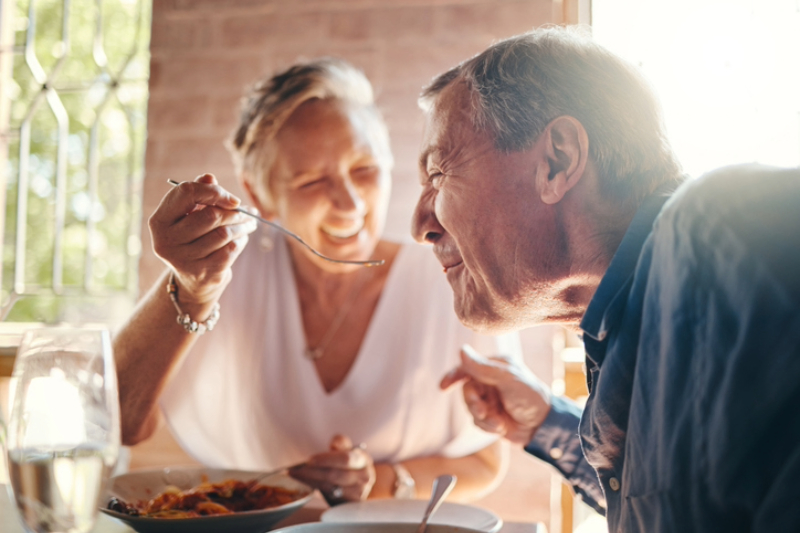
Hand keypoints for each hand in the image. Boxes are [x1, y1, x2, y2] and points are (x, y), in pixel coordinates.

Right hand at [149, 174, 256, 303]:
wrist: (193, 281)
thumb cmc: (193, 239)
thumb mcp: (190, 215)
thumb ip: (198, 194)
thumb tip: (209, 177)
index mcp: (159, 220)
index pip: (186, 193)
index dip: (214, 191)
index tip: (232, 199)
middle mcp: (166, 240)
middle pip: (210, 215)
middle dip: (233, 212)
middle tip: (246, 213)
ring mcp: (183, 259)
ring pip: (224, 233)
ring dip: (242, 226)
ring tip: (249, 224)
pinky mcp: (202, 273)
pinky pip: (231, 249)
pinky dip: (241, 241)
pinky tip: (242, 238)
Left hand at [288, 435, 375, 504]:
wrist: (362, 484)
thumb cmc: (351, 464)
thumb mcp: (349, 450)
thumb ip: (341, 443)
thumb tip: (334, 443)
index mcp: (362, 459)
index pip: (344, 459)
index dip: (326, 459)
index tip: (309, 460)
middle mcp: (364, 476)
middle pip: (334, 475)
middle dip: (312, 472)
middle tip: (295, 470)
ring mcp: (358, 492)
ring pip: (330, 486)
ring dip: (310, 480)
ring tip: (296, 475)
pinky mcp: (350, 503)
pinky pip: (329, 495)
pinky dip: (315, 488)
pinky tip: (306, 482)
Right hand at [441, 344, 551, 444]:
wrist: (543, 426)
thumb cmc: (530, 396)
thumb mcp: (508, 379)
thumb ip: (483, 367)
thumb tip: (461, 351)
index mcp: (495, 367)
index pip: (468, 367)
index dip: (453, 376)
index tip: (443, 386)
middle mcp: (490, 382)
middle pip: (467, 390)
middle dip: (473, 403)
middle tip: (482, 411)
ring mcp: (490, 399)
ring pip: (470, 408)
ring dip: (482, 417)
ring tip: (497, 423)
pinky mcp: (490, 416)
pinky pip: (477, 421)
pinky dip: (486, 426)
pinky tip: (501, 427)